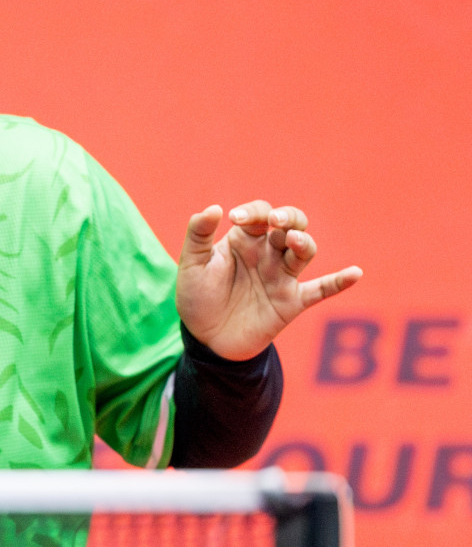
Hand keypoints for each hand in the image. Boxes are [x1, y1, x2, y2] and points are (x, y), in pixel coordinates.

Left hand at [176, 201, 362, 361]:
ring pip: (304, 251)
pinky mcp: (291, 302)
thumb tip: (214, 207)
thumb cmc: (198, 297)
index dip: (252, 212)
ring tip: (293, 241)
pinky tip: (355, 273)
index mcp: (243, 240)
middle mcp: (267, 254)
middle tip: (276, 220)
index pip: (258, 214)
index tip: (236, 218)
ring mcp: (281, 277)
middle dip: (289, 217)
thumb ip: (198, 235)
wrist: (206, 339)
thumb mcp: (191, 265)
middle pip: (290, 225)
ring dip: (302, 243)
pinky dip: (339, 282)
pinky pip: (321, 290)